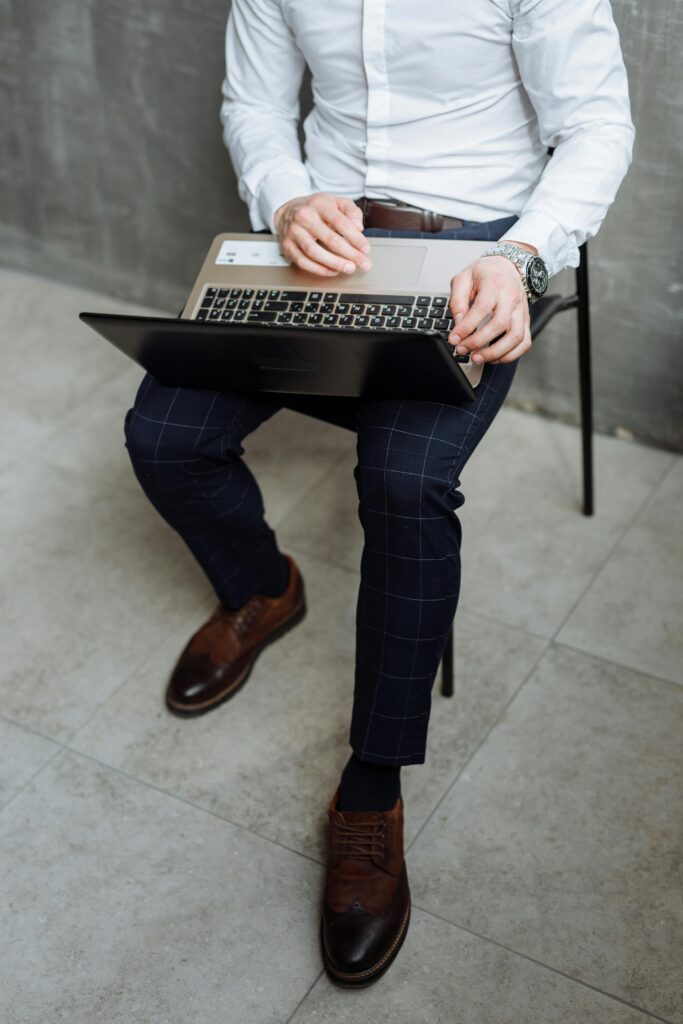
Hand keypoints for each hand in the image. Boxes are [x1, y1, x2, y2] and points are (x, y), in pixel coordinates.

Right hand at [273, 192, 371, 276]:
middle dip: (349, 254)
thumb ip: (351, 211)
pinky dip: (319, 269)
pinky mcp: (287, 246)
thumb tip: (358, 227)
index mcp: (319, 204)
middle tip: (362, 263)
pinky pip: (303, 262)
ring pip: (315, 252)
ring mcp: (293, 232)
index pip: (340, 222)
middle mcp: (304, 217)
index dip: (355, 238)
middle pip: (329, 239)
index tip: (366, 249)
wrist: (287, 211)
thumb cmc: (316, 209)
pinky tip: (332, 271)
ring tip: (349, 268)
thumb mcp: (336, 202)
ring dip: (335, 263)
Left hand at [448, 242, 535, 364]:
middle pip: (500, 325)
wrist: (508, 266)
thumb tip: (458, 323)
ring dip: (496, 352)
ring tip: (477, 358)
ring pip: (516, 337)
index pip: (482, 309)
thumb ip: (458, 300)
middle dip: (478, 342)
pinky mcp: (526, 320)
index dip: (467, 327)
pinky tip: (495, 357)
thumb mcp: (464, 278)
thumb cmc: (486, 273)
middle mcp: (511, 298)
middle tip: (462, 349)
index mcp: (494, 284)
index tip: (454, 339)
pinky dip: (511, 355)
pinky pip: (524, 342)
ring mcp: (521, 310)